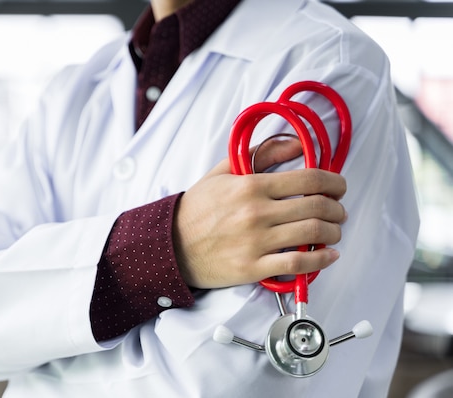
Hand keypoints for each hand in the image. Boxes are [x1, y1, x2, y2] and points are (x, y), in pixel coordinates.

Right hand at [173, 136, 346, 288]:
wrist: (171, 245)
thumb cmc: (198, 208)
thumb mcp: (223, 172)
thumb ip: (261, 154)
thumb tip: (296, 143)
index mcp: (251, 186)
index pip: (309, 179)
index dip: (334, 182)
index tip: (339, 186)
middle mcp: (256, 213)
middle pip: (317, 207)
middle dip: (337, 208)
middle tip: (338, 210)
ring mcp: (256, 242)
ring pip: (313, 234)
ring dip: (333, 232)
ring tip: (333, 231)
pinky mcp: (253, 267)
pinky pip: (297, 264)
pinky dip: (321, 260)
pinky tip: (328, 255)